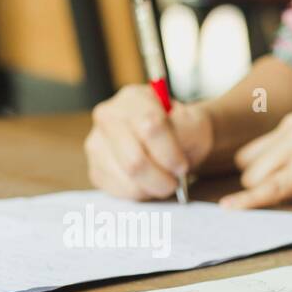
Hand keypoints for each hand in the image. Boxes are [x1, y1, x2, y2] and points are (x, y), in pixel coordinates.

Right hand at [85, 85, 212, 199]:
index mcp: (134, 98)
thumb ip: (185, 134)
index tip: (182, 166)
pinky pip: (121, 191)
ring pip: (128, 178)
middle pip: (135, 159)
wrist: (175, 144)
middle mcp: (108, 117)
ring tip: (164, 180)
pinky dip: (143, 194)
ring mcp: (97, 143)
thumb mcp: (194, 125)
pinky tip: (150, 183)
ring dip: (155, 187)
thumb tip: (173, 158)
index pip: (150, 127)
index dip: (170, 153)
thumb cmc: (183, 132)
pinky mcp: (96, 169)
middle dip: (162, 178)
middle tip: (175, 180)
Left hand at [220, 113, 291, 208]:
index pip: (255, 151)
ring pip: (255, 177)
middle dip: (261, 185)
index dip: (256, 174)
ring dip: (267, 194)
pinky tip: (232, 209)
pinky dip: (250, 201)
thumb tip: (281, 186)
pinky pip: (271, 188)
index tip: (251, 191)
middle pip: (249, 165)